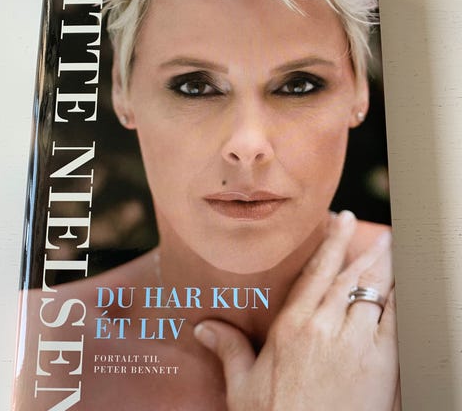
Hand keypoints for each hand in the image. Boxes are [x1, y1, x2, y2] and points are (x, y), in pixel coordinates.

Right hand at [194, 211, 399, 410]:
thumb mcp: (242, 387)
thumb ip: (228, 349)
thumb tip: (203, 327)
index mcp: (291, 328)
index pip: (315, 272)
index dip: (330, 244)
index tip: (341, 222)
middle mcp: (324, 328)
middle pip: (349, 276)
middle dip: (365, 249)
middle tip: (378, 230)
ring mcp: (355, 344)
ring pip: (374, 292)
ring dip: (387, 268)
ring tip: (395, 248)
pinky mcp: (382, 365)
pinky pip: (396, 320)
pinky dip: (402, 298)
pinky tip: (407, 286)